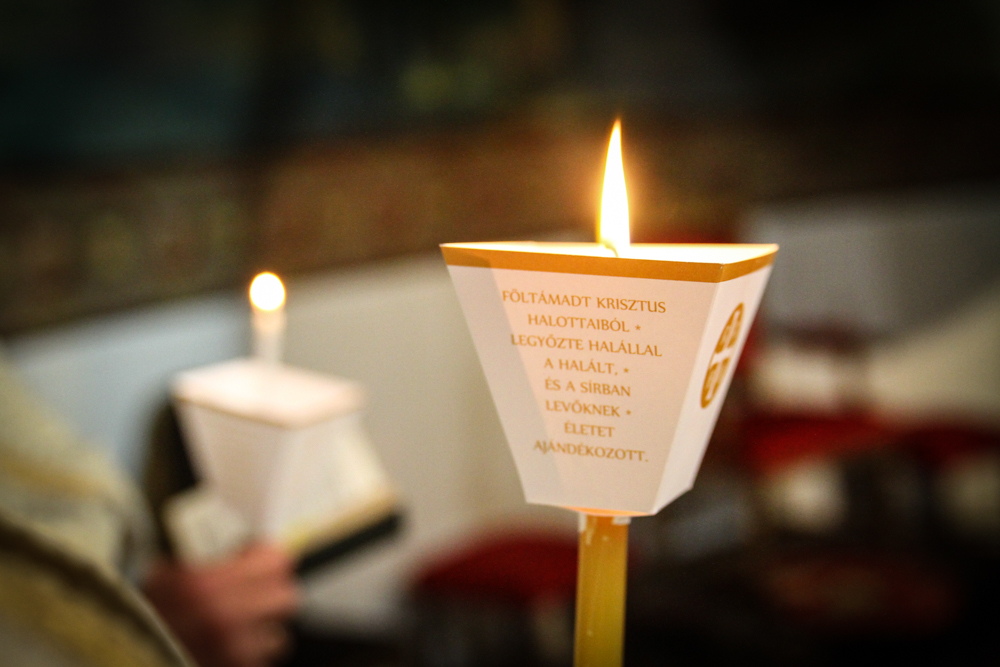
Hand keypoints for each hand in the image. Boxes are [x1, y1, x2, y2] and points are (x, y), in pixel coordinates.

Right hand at [143, 543, 299, 666]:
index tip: (255, 557)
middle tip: (253, 589)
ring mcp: (232, 654)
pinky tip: (229, 648)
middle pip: (285, 598)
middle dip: (271, 592)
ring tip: (239, 625)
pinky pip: (260, 662)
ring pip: (278, 636)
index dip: (266, 558)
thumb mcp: (163, 574)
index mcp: (207, 587)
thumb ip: (206, 561)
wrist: (118, 651)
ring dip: (263, 630)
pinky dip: (250, 656)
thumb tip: (244, 552)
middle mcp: (225, 620)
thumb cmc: (138, 613)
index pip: (276, 562)